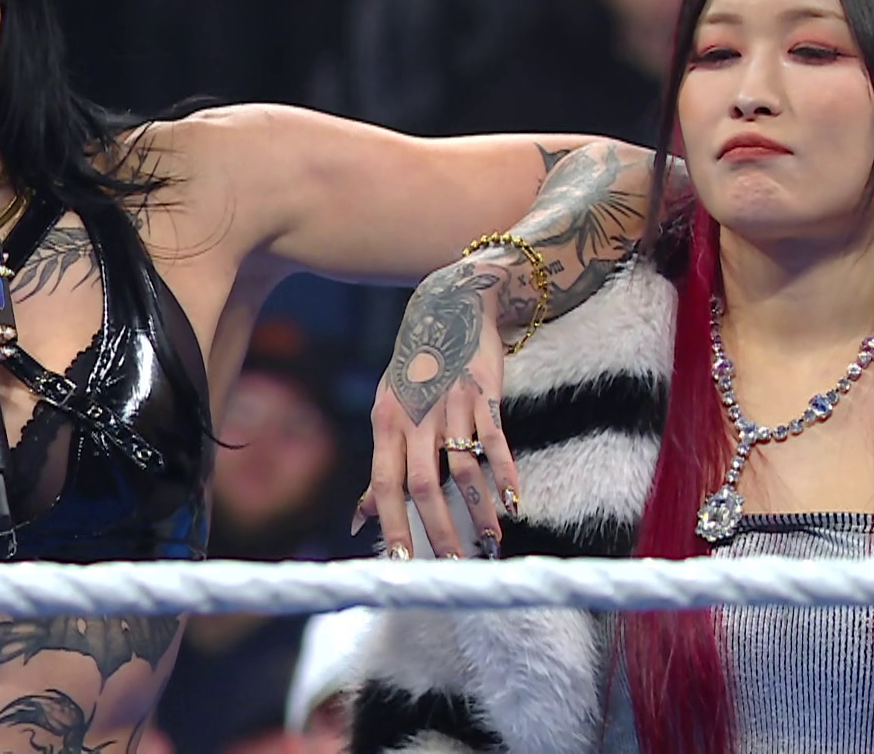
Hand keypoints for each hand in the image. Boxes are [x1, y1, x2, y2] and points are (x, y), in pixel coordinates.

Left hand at [359, 259, 520, 560]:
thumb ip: (382, 465)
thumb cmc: (414, 370)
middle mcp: (415, 416)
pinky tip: (514, 504)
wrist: (450, 307)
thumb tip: (359, 519)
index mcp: (386, 422)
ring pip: (463, 470)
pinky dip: (506, 475)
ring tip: (490, 545)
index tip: (399, 564)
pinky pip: (496, 441)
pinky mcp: (485, 394)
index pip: (384, 484)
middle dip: (438, 531)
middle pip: (423, 485)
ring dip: (478, 512)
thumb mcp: (388, 410)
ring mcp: (451, 405)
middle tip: (451, 566)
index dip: (390, 525)